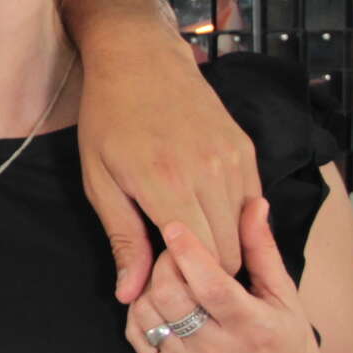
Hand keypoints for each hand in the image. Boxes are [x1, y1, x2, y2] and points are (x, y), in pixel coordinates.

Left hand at [75, 38, 256, 302]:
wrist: (139, 58)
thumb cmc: (109, 119)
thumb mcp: (100, 182)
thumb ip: (123, 240)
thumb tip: (131, 293)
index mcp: (167, 186)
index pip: (203, 262)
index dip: (189, 282)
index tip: (168, 281)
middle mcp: (210, 173)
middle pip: (230, 253)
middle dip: (207, 269)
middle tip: (178, 265)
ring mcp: (234, 159)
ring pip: (246, 231)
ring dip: (223, 243)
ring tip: (189, 236)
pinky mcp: (246, 148)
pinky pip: (252, 202)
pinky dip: (234, 217)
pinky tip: (205, 210)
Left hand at [124, 198, 334, 352]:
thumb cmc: (289, 346)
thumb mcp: (286, 297)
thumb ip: (262, 250)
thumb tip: (253, 203)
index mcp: (252, 327)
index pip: (211, 285)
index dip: (187, 251)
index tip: (174, 224)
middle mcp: (219, 351)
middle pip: (171, 295)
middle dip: (164, 262)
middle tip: (173, 250)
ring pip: (149, 314)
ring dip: (149, 285)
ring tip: (167, 273)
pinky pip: (139, 338)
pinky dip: (139, 312)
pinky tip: (156, 299)